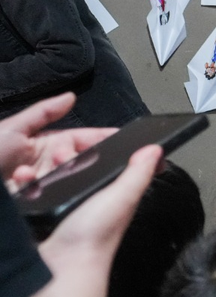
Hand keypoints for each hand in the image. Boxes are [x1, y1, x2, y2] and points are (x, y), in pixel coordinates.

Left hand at [0, 93, 115, 189]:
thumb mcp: (12, 128)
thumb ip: (43, 113)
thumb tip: (71, 96)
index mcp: (46, 143)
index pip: (82, 139)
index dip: (101, 139)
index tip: (123, 141)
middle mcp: (48, 163)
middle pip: (78, 161)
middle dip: (74, 160)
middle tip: (63, 160)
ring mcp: (43, 183)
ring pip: (65, 179)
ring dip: (52, 176)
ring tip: (34, 173)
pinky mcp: (35, 200)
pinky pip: (48, 195)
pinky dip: (36, 189)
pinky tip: (25, 184)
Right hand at [37, 144, 161, 262]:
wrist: (62, 265)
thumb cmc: (97, 237)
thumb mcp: (122, 197)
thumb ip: (137, 175)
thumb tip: (156, 150)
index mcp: (116, 196)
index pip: (111, 168)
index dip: (98, 151)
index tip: (83, 142)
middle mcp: (94, 203)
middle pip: (79, 170)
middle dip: (66, 158)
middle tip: (59, 155)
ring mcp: (70, 210)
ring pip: (57, 180)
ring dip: (49, 171)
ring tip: (46, 166)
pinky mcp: (48, 217)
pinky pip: (40, 195)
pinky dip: (34, 187)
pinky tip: (33, 184)